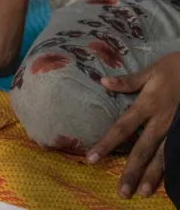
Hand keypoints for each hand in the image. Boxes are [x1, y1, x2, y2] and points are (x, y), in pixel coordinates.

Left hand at [87, 52, 179, 198]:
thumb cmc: (177, 68)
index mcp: (148, 105)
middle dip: (131, 172)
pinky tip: (167, 184)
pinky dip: (173, 170)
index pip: (122, 128)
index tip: (91, 158)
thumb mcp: (152, 71)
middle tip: (121, 192)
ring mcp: (178, 131)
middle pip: (142, 150)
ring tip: (143, 193)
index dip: (106, 144)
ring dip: (153, 177)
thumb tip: (103, 82)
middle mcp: (162, 122)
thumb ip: (128, 81)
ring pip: (163, 158)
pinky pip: (179, 155)